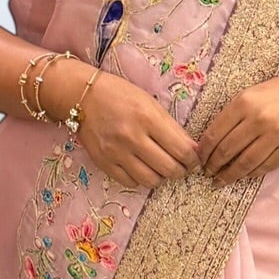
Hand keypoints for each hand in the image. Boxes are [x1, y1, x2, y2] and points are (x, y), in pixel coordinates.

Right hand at [45, 58, 199, 190]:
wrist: (83, 97)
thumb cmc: (120, 96)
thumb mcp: (150, 103)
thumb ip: (170, 127)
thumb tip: (191, 150)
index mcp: (148, 118)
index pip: (182, 150)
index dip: (194, 159)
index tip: (194, 160)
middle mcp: (132, 137)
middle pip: (169, 169)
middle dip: (181, 171)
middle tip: (182, 167)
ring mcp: (117, 153)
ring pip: (151, 180)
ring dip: (161, 177)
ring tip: (161, 168)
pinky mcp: (104, 163)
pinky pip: (130, 183)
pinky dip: (141, 179)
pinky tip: (142, 168)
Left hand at [196, 52, 278, 182]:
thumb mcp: (255, 93)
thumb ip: (236, 114)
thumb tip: (213, 142)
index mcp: (245, 101)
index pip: (215, 133)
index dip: (204, 151)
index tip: (200, 160)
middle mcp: (259, 118)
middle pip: (227, 150)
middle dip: (214, 166)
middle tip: (208, 174)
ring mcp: (277, 134)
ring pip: (245, 162)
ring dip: (230, 174)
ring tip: (222, 180)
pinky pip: (266, 165)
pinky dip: (252, 173)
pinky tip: (245, 175)